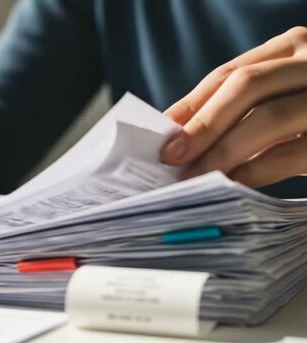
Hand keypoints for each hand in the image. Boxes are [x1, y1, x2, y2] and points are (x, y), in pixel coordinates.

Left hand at [161, 26, 306, 187]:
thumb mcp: (286, 94)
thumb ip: (246, 105)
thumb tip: (181, 132)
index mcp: (294, 47)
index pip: (230, 72)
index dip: (191, 104)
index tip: (160, 130)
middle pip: (245, 87)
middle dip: (202, 125)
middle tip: (169, 157)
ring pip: (268, 118)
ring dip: (222, 152)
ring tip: (191, 177)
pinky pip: (292, 152)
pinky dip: (257, 170)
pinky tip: (232, 184)